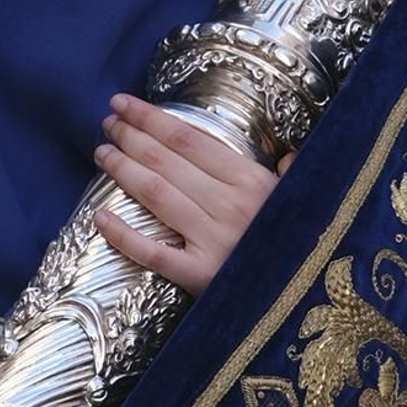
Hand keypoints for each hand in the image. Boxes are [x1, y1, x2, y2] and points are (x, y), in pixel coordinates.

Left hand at [91, 93, 291, 293]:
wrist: (305, 302)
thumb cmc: (304, 247)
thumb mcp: (307, 201)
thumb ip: (294, 174)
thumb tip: (288, 156)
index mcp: (251, 180)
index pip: (188, 139)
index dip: (150, 118)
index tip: (123, 103)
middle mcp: (229, 204)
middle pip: (166, 160)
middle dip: (130, 137)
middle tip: (106, 123)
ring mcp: (212, 241)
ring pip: (156, 194)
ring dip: (123, 169)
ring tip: (102, 153)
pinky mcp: (200, 277)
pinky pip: (153, 253)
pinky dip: (123, 235)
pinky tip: (100, 218)